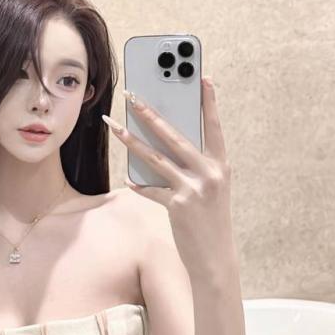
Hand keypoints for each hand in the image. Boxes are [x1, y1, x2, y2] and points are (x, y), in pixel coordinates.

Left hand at [102, 78, 235, 284]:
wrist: (214, 257)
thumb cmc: (210, 219)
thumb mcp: (211, 189)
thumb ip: (195, 165)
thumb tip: (165, 143)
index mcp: (221, 165)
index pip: (214, 126)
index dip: (209, 102)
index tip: (202, 76)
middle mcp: (210, 173)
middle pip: (175, 135)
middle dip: (150, 113)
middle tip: (132, 95)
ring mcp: (193, 189)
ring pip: (155, 157)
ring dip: (131, 140)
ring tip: (114, 125)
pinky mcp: (177, 205)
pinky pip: (150, 188)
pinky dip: (138, 183)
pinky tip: (128, 177)